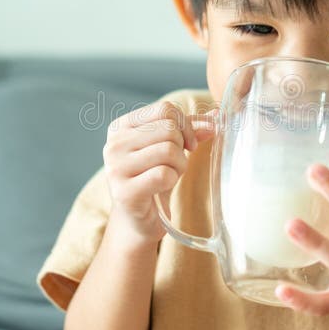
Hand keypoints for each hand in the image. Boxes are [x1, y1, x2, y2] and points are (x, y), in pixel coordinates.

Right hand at [103, 101, 215, 244]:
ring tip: (169, 175)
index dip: (185, 125)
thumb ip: (189, 129)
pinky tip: (162, 188)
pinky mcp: (125, 192)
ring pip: (168, 150)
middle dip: (182, 148)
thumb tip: (215, 116)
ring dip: (179, 165)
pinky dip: (172, 180)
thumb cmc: (154, 179)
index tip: (188, 144)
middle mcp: (113, 144)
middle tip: (175, 164)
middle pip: (169, 129)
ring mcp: (115, 168)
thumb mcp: (171, 148)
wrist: (140, 219)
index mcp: (120, 127)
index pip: (165, 109)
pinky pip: (164, 174)